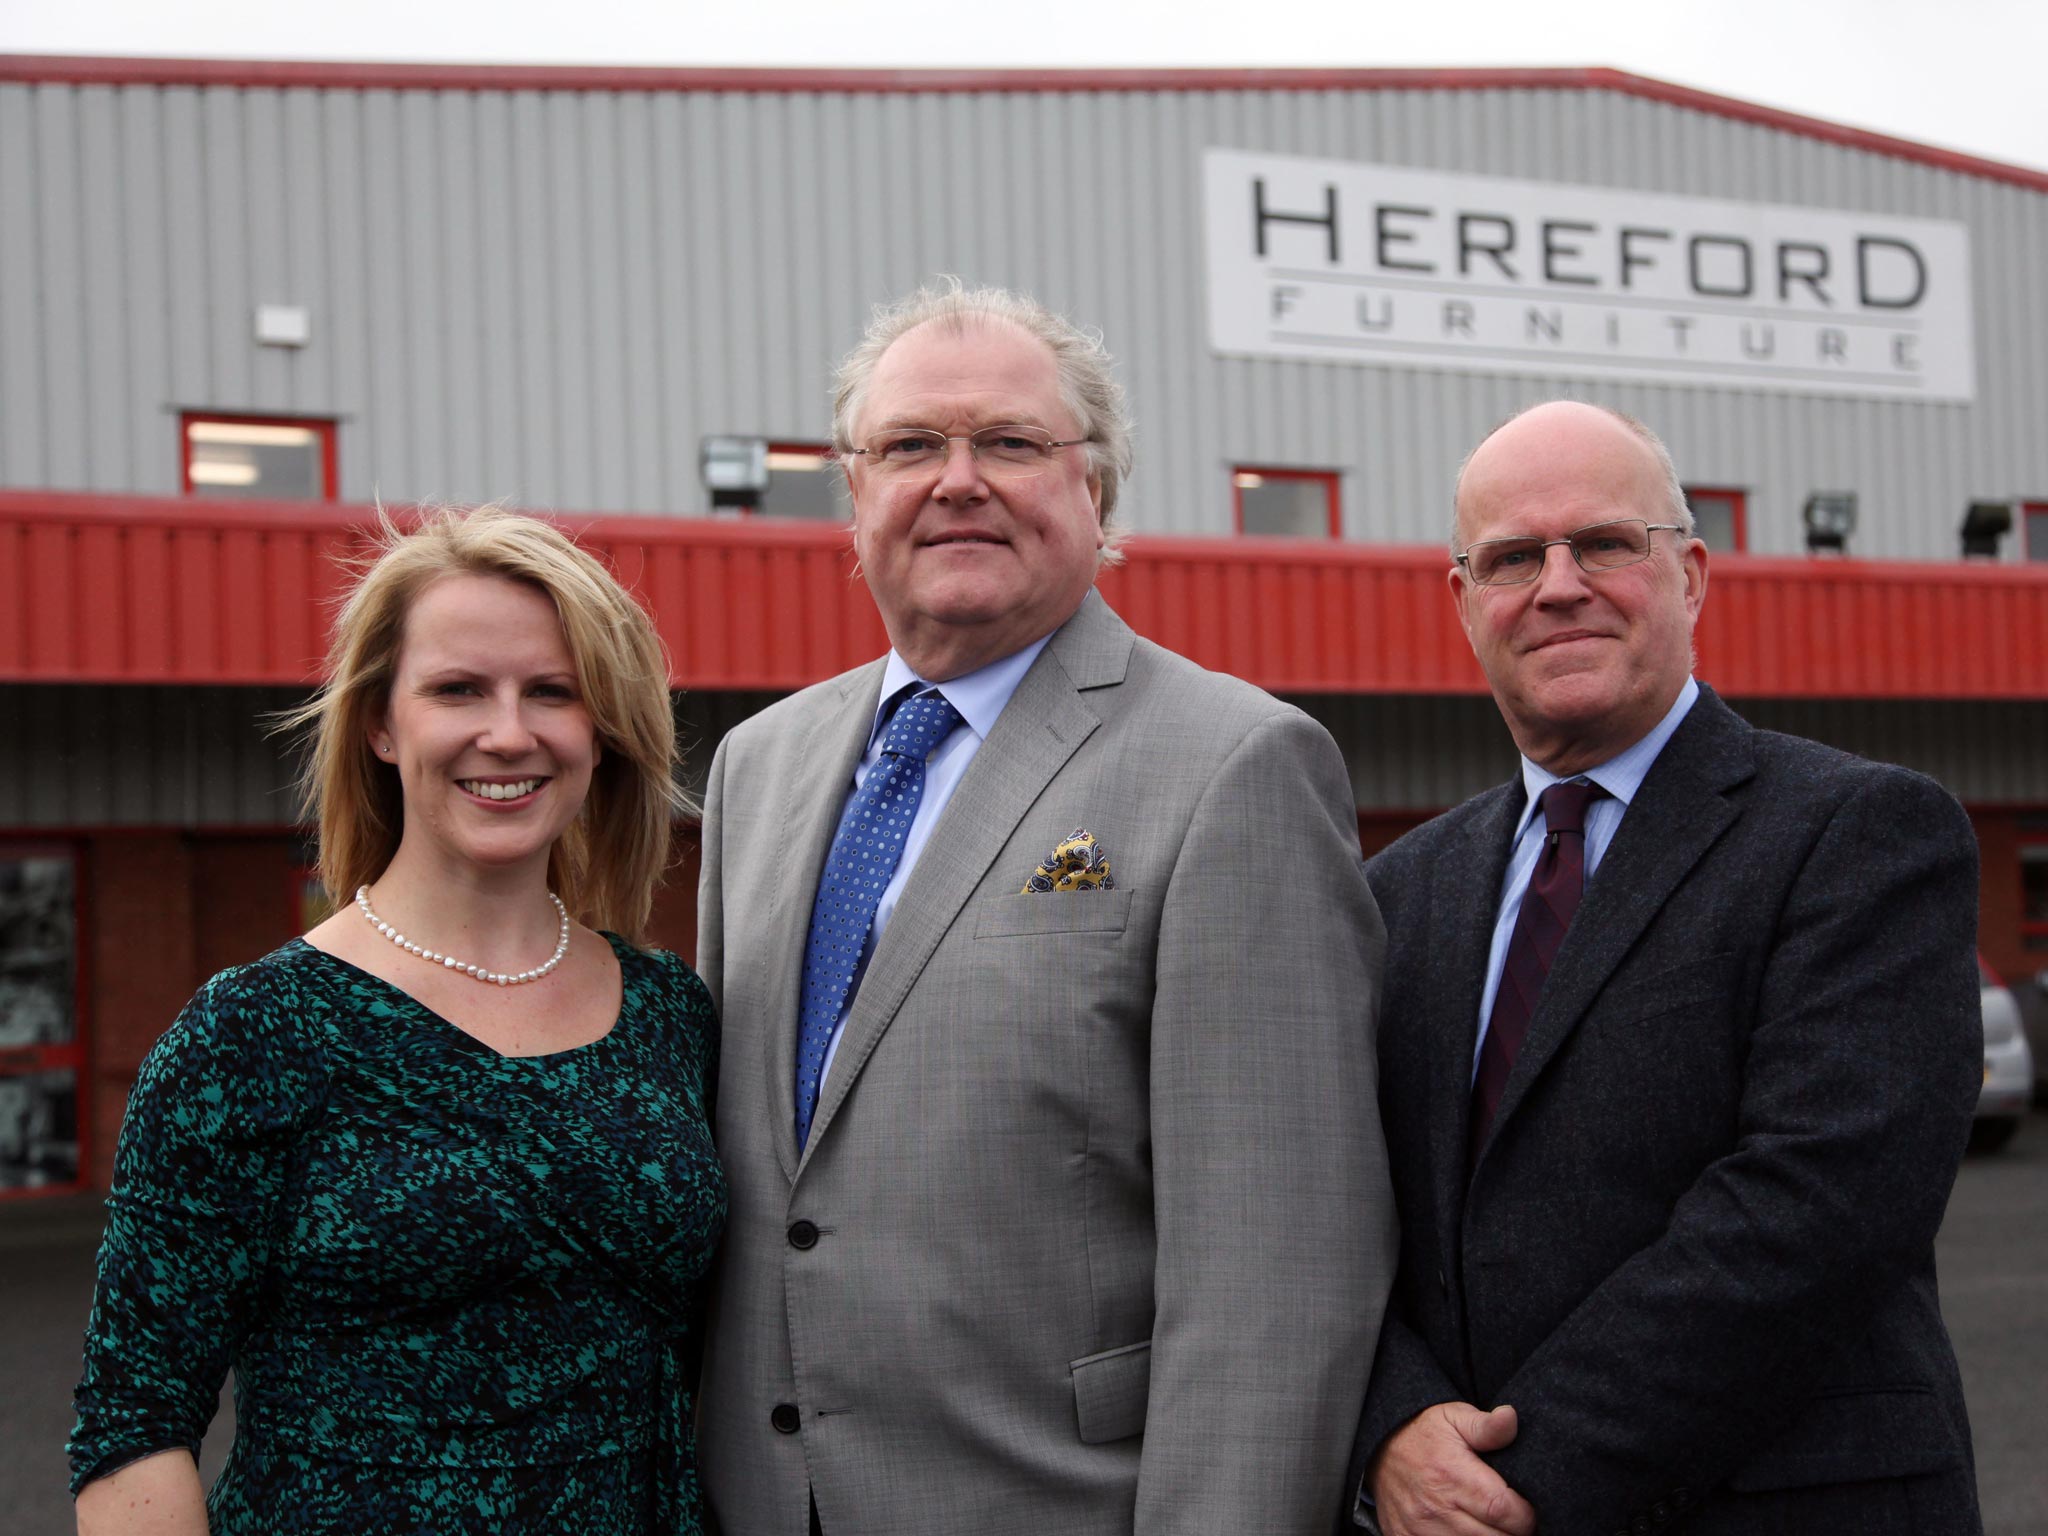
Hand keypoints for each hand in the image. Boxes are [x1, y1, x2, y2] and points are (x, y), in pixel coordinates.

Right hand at [1369, 1402, 1535, 1535]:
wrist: (1379, 1449)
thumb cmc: (1424, 1434)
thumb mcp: (1453, 1418)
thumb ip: (1486, 1425)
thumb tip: (1511, 1417)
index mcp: (1452, 1475)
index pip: (1505, 1510)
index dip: (1525, 1516)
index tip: (1525, 1508)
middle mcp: (1435, 1507)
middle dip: (1511, 1532)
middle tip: (1511, 1520)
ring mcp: (1419, 1529)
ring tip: (1492, 1525)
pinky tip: (1468, 1531)